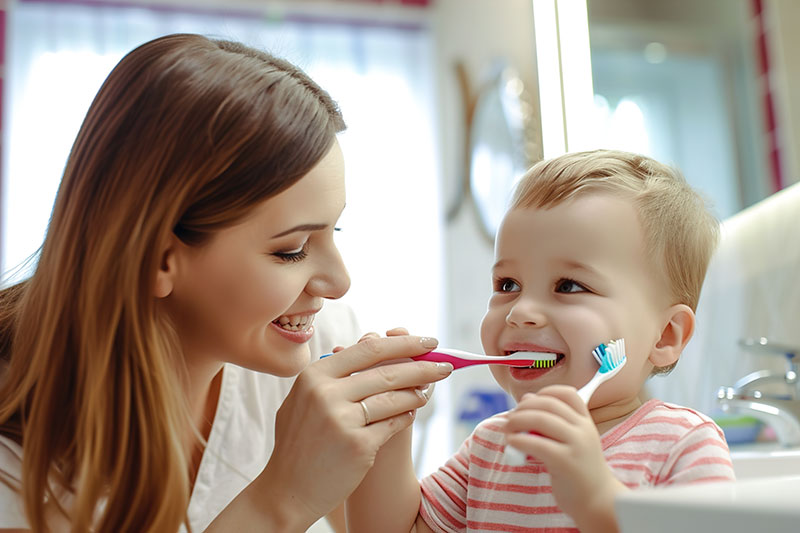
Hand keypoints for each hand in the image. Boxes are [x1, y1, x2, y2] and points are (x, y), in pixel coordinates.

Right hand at [258, 333, 452, 528]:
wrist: (287, 490)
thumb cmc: (300, 441)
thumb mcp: (305, 399)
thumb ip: (336, 375)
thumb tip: (377, 346)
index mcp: (314, 375)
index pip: (369, 349)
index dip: (403, 344)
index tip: (426, 342)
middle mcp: (326, 393)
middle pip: (388, 372)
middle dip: (423, 367)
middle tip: (444, 364)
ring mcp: (342, 420)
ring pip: (395, 398)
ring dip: (418, 393)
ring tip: (429, 389)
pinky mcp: (358, 446)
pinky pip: (393, 424)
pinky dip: (406, 416)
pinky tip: (412, 412)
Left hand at [503, 385, 624, 529]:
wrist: (598, 501)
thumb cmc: (578, 471)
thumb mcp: (572, 442)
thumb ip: (553, 422)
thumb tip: (527, 398)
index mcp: (586, 422)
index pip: (567, 393)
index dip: (544, 392)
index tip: (528, 401)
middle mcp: (583, 429)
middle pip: (548, 404)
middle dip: (523, 407)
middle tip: (510, 417)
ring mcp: (577, 445)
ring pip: (541, 419)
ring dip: (517, 420)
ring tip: (507, 429)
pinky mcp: (566, 462)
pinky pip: (537, 444)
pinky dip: (518, 439)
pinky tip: (511, 443)